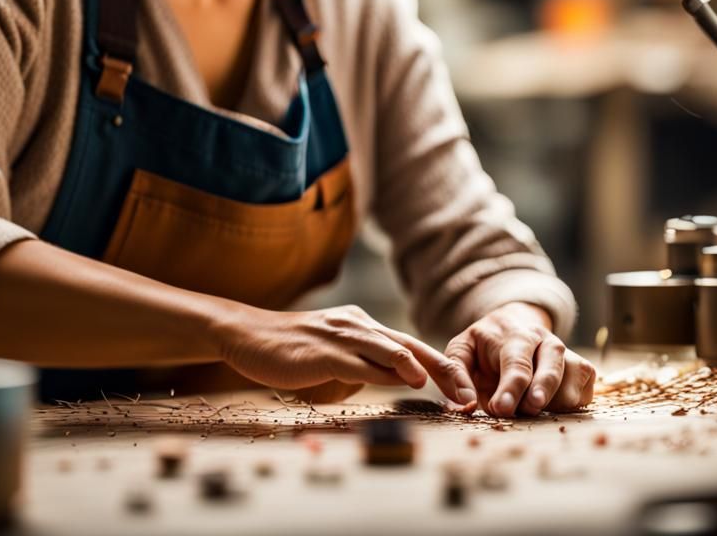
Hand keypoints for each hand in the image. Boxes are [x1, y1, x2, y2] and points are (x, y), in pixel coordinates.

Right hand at [212, 302, 476, 404]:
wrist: (247, 334)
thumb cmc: (289, 350)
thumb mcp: (333, 356)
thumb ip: (360, 365)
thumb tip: (385, 380)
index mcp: (361, 326)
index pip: (408, 346)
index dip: (440, 367)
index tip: (464, 390)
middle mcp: (356, 325)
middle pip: (408, 345)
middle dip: (443, 368)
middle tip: (469, 392)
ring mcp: (339, 336)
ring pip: (388, 348)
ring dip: (420, 366)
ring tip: (446, 383)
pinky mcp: (321, 351)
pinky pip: (358, 362)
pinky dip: (383, 371)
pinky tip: (401, 380)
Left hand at [444, 302, 595, 416]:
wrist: (513, 325)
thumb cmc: (484, 346)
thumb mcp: (461, 351)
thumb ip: (455, 373)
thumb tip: (465, 402)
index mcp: (512, 334)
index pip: (515, 362)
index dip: (510, 388)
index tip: (501, 408)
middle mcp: (543, 340)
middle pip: (550, 364)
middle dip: (542, 389)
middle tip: (529, 408)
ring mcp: (565, 352)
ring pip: (571, 378)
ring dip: (554, 401)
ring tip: (530, 406)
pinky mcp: (582, 367)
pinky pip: (584, 390)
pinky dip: (571, 404)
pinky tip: (551, 404)